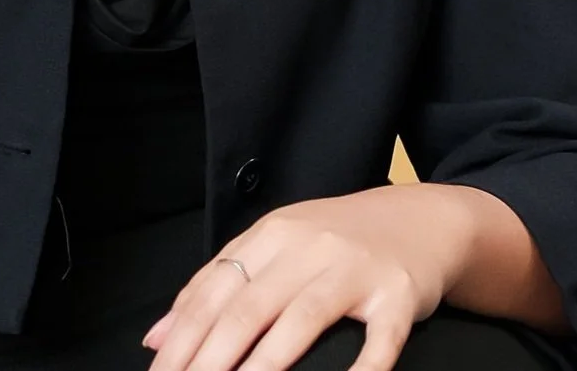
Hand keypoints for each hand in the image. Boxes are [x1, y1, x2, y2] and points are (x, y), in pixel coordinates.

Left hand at [140, 184, 479, 370]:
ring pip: (301, 319)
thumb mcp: (276, 247)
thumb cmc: (336, 242)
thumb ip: (219, 286)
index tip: (158, 369)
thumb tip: (156, 335)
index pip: (214, 289)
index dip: (183, 334)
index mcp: (271, 235)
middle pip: (248, 306)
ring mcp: (353, 270)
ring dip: (265, 364)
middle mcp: (307, 247)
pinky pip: (379, 338)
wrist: (420, 219)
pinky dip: (362, 369)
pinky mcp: (397, 296)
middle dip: (210, 355)